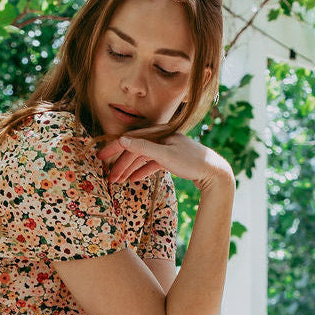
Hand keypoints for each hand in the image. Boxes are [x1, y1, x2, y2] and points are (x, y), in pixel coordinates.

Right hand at [97, 133, 233, 189]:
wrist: (214, 172)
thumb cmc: (191, 162)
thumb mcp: (165, 154)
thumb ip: (143, 147)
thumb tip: (122, 139)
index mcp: (158, 133)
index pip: (130, 139)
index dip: (114, 148)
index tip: (100, 157)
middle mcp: (160, 138)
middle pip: (134, 150)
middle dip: (119, 163)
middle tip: (107, 176)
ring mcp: (166, 148)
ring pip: (142, 158)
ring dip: (129, 170)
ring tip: (117, 181)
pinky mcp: (171, 159)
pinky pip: (151, 164)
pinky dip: (141, 171)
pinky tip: (132, 180)